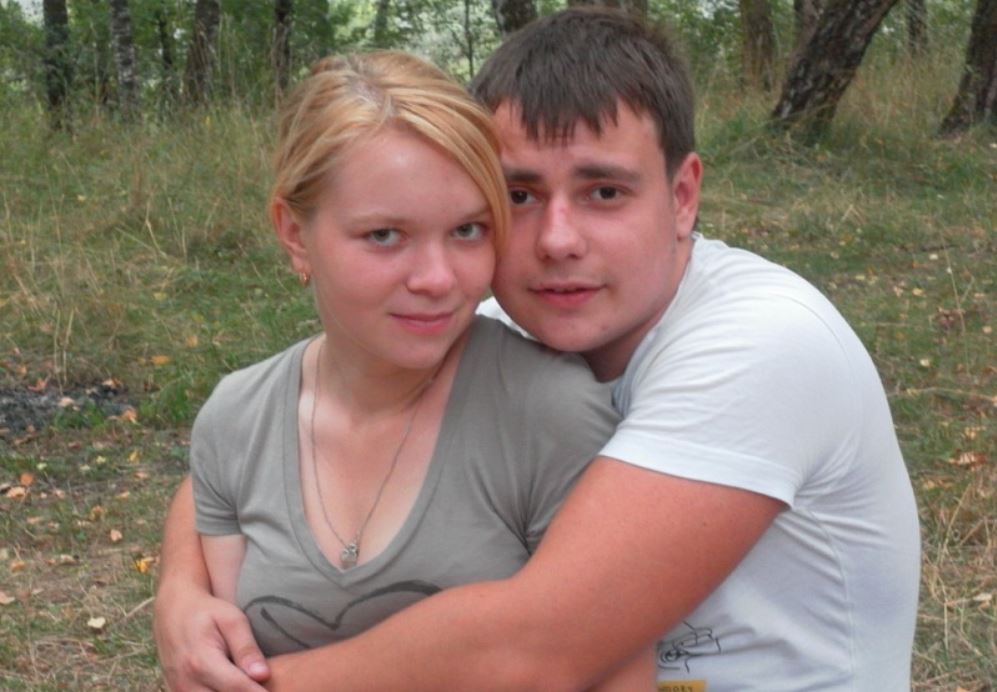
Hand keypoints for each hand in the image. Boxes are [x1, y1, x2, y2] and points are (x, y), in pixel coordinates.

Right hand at [154, 584, 269, 690]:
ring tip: (249, 683)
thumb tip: (263, 675)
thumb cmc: (208, 612)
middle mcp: (187, 682)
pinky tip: (232, 686)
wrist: (173, 610)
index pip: (237, 688)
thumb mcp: (232, 620)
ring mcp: (179, 690)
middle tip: (264, 685)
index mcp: (201, 662)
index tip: (276, 691)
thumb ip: (246, 648)